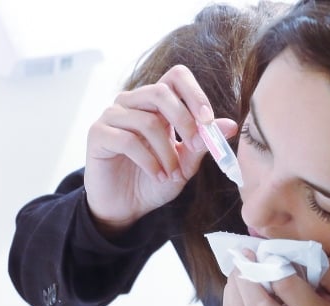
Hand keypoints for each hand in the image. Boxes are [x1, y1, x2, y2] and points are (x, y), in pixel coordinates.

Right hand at [84, 64, 238, 235]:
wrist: (127, 205)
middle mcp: (133, 102)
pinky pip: (128, 140)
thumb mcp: (186, 163)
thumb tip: (232, 125)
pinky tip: (157, 175)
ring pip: (148, 121)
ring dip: (167, 153)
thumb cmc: (157, 179)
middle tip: (195, 147)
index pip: (176, 76)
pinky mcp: (98, 134)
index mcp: (157, 103)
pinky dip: (149, 162)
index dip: (195, 94)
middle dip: (184, 121)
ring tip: (172, 174)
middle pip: (161, 92)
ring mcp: (113, 116)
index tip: (208, 121)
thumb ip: (204, 142)